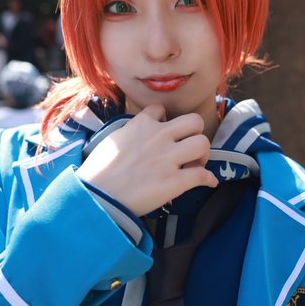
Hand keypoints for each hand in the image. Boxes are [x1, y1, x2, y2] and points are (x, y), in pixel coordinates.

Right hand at [78, 105, 217, 216]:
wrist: (96, 195)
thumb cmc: (97, 172)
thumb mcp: (112, 141)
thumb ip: (130, 133)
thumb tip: (137, 136)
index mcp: (141, 124)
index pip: (161, 109)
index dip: (166, 121)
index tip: (166, 134)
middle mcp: (158, 136)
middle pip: (194, 121)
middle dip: (194, 133)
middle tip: (188, 149)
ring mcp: (168, 158)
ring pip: (203, 143)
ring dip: (202, 154)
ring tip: (195, 165)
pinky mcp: (174, 181)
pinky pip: (203, 175)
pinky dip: (208, 179)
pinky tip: (207, 183)